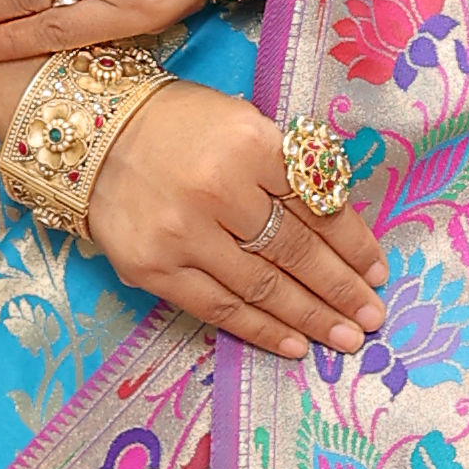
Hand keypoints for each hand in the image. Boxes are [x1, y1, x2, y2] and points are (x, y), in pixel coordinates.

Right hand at [89, 85, 383, 361]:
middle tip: (372, 316)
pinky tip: (294, 344)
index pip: (317, 204)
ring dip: (310, 317)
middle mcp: (218, 190)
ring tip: (346, 337)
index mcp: (250, 144)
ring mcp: (183, 235)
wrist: (91, 135)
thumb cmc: (179, 125)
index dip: (353, 244)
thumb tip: (340, 228)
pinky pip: (219, 308)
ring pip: (262, 286)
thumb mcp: (243, 124)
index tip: (377, 272)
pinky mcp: (154, 269)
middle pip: (295, 251)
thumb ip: (287, 169)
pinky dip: (261, 330)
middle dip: (341, 289)